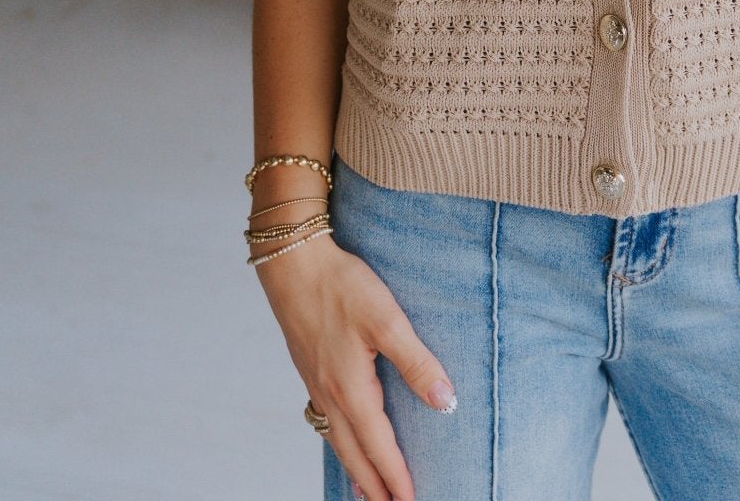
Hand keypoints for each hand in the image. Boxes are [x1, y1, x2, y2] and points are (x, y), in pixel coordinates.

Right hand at [256, 231, 456, 500]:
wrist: (294, 262)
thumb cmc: (341, 286)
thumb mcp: (387, 320)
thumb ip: (417, 362)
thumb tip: (445, 401)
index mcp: (350, 388)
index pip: (379, 446)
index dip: (397, 477)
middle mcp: (330, 394)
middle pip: (354, 454)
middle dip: (373, 486)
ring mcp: (316, 383)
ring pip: (337, 440)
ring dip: (355, 469)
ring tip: (366, 491)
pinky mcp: (310, 369)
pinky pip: (326, 422)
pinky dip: (339, 443)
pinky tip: (344, 438)